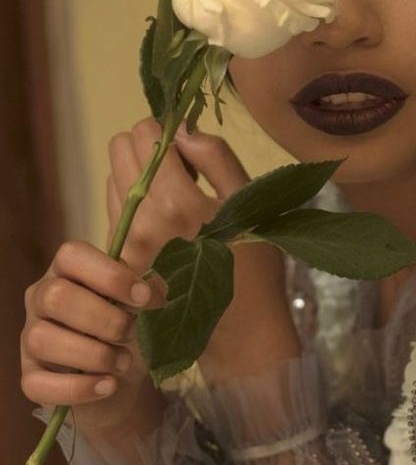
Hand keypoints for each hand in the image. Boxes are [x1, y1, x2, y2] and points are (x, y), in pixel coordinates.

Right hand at [21, 241, 163, 442]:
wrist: (120, 377)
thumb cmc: (126, 327)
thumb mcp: (138, 304)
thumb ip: (147, 290)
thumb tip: (156, 291)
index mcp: (67, 271)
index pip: (72, 255)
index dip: (110, 275)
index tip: (143, 297)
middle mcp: (41, 299)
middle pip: (56, 296)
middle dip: (104, 318)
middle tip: (131, 333)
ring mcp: (31, 338)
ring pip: (42, 339)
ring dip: (94, 354)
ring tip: (122, 361)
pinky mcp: (30, 376)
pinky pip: (38, 384)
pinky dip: (79, 388)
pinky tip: (108, 386)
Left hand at [108, 118, 298, 382]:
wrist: (239, 333)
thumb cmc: (254, 268)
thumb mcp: (249, 206)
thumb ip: (218, 159)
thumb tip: (183, 131)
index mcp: (179, 202)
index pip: (145, 134)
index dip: (167, 131)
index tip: (190, 150)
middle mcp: (144, 220)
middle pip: (119, 149)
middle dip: (148, 147)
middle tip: (180, 168)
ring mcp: (127, 242)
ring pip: (113, 177)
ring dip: (139, 174)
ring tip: (173, 196)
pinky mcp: (122, 259)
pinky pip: (114, 210)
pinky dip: (134, 202)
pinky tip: (163, 220)